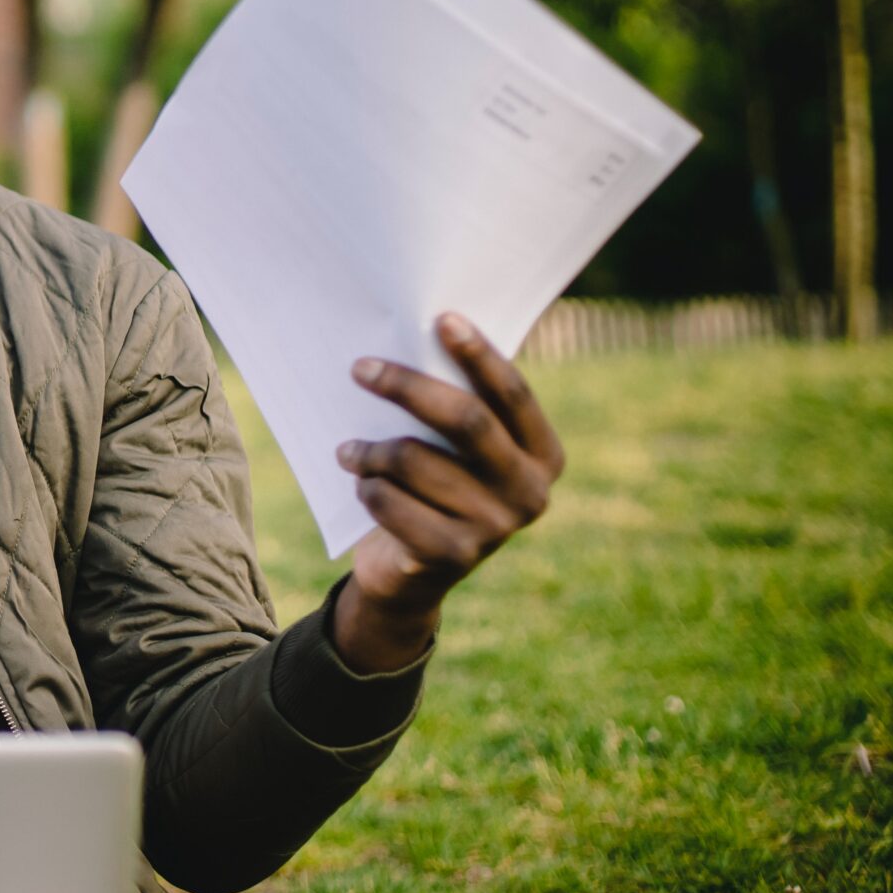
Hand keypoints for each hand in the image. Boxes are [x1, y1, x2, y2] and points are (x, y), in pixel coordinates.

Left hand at [330, 312, 566, 671]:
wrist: (411, 574)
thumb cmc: (434, 488)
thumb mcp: (456, 450)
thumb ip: (458, 406)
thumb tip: (419, 332)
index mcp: (544, 455)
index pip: (513, 393)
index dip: (479, 354)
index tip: (441, 318)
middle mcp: (531, 493)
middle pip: (466, 421)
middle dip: (407, 388)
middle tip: (360, 368)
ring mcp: (496, 529)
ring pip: (415, 460)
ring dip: (369, 450)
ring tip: (348, 451)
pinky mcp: (453, 557)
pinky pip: (390, 501)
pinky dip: (366, 488)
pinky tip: (363, 488)